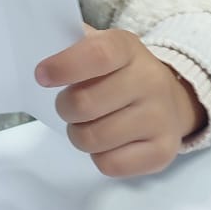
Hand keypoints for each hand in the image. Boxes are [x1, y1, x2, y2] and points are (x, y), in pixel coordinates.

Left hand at [36, 27, 206, 177]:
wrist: (171, 100)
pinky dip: (98, 157)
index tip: (41, 76)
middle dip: (64, 108)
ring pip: (93, 139)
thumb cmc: (119, 73)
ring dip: (78, 134)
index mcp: (128, 48)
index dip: (65, 67)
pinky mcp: (163, 151)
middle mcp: (151, 80)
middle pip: (85, 104)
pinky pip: (110, 164)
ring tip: (87, 124)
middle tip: (68, 105)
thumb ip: (70, 44)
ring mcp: (161, 118)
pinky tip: (107, 143)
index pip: (98, 55)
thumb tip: (39, 45)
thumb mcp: (99, 46)